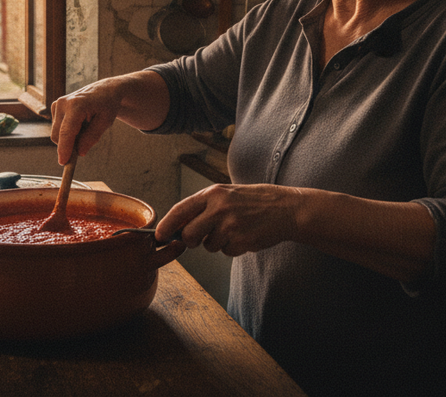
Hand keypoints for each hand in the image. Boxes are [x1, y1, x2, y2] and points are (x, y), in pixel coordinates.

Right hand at [50, 79, 122, 164]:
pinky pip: (57, 128)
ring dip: (69, 138)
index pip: (66, 132)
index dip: (64, 149)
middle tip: (85, 145)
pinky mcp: (55, 107)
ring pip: (56, 134)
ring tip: (85, 128)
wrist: (104, 90)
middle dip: (68, 145)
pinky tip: (79, 123)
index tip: (63, 162)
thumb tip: (80, 153)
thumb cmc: (107, 105)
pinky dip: (67, 131)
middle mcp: (63, 103)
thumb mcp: (105, 123)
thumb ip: (91, 138)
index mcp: (76, 105)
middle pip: (58, 136)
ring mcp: (57, 104)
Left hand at [156, 183, 303, 255]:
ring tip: (235, 228)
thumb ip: (204, 207)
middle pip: (189, 234)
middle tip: (201, 237)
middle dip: (191, 240)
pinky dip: (233, 247)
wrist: (286, 209)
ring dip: (218, 242)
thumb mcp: (227, 194)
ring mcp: (231, 226)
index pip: (180, 210)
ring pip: (209, 246)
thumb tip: (180, 226)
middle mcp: (219, 209)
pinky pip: (226, 252)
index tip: (158, 235)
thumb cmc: (254, 200)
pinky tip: (245, 235)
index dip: (166, 225)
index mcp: (214, 194)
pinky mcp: (242, 242)